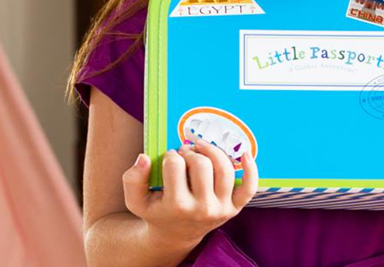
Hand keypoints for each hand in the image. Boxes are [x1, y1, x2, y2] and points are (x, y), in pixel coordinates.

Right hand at [121, 140, 258, 249]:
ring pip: (224, 168)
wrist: (175, 235)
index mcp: (176, 207)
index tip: (169, 158)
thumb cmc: (157, 211)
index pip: (175, 165)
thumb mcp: (136, 200)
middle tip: (184, 152)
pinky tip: (245, 153)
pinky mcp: (234, 208)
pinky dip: (251, 169)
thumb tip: (143, 158)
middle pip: (201, 164)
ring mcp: (221, 209)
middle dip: (190, 151)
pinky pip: (249, 187)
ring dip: (213, 151)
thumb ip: (132, 179)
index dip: (170, 155)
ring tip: (201, 149)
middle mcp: (202, 209)